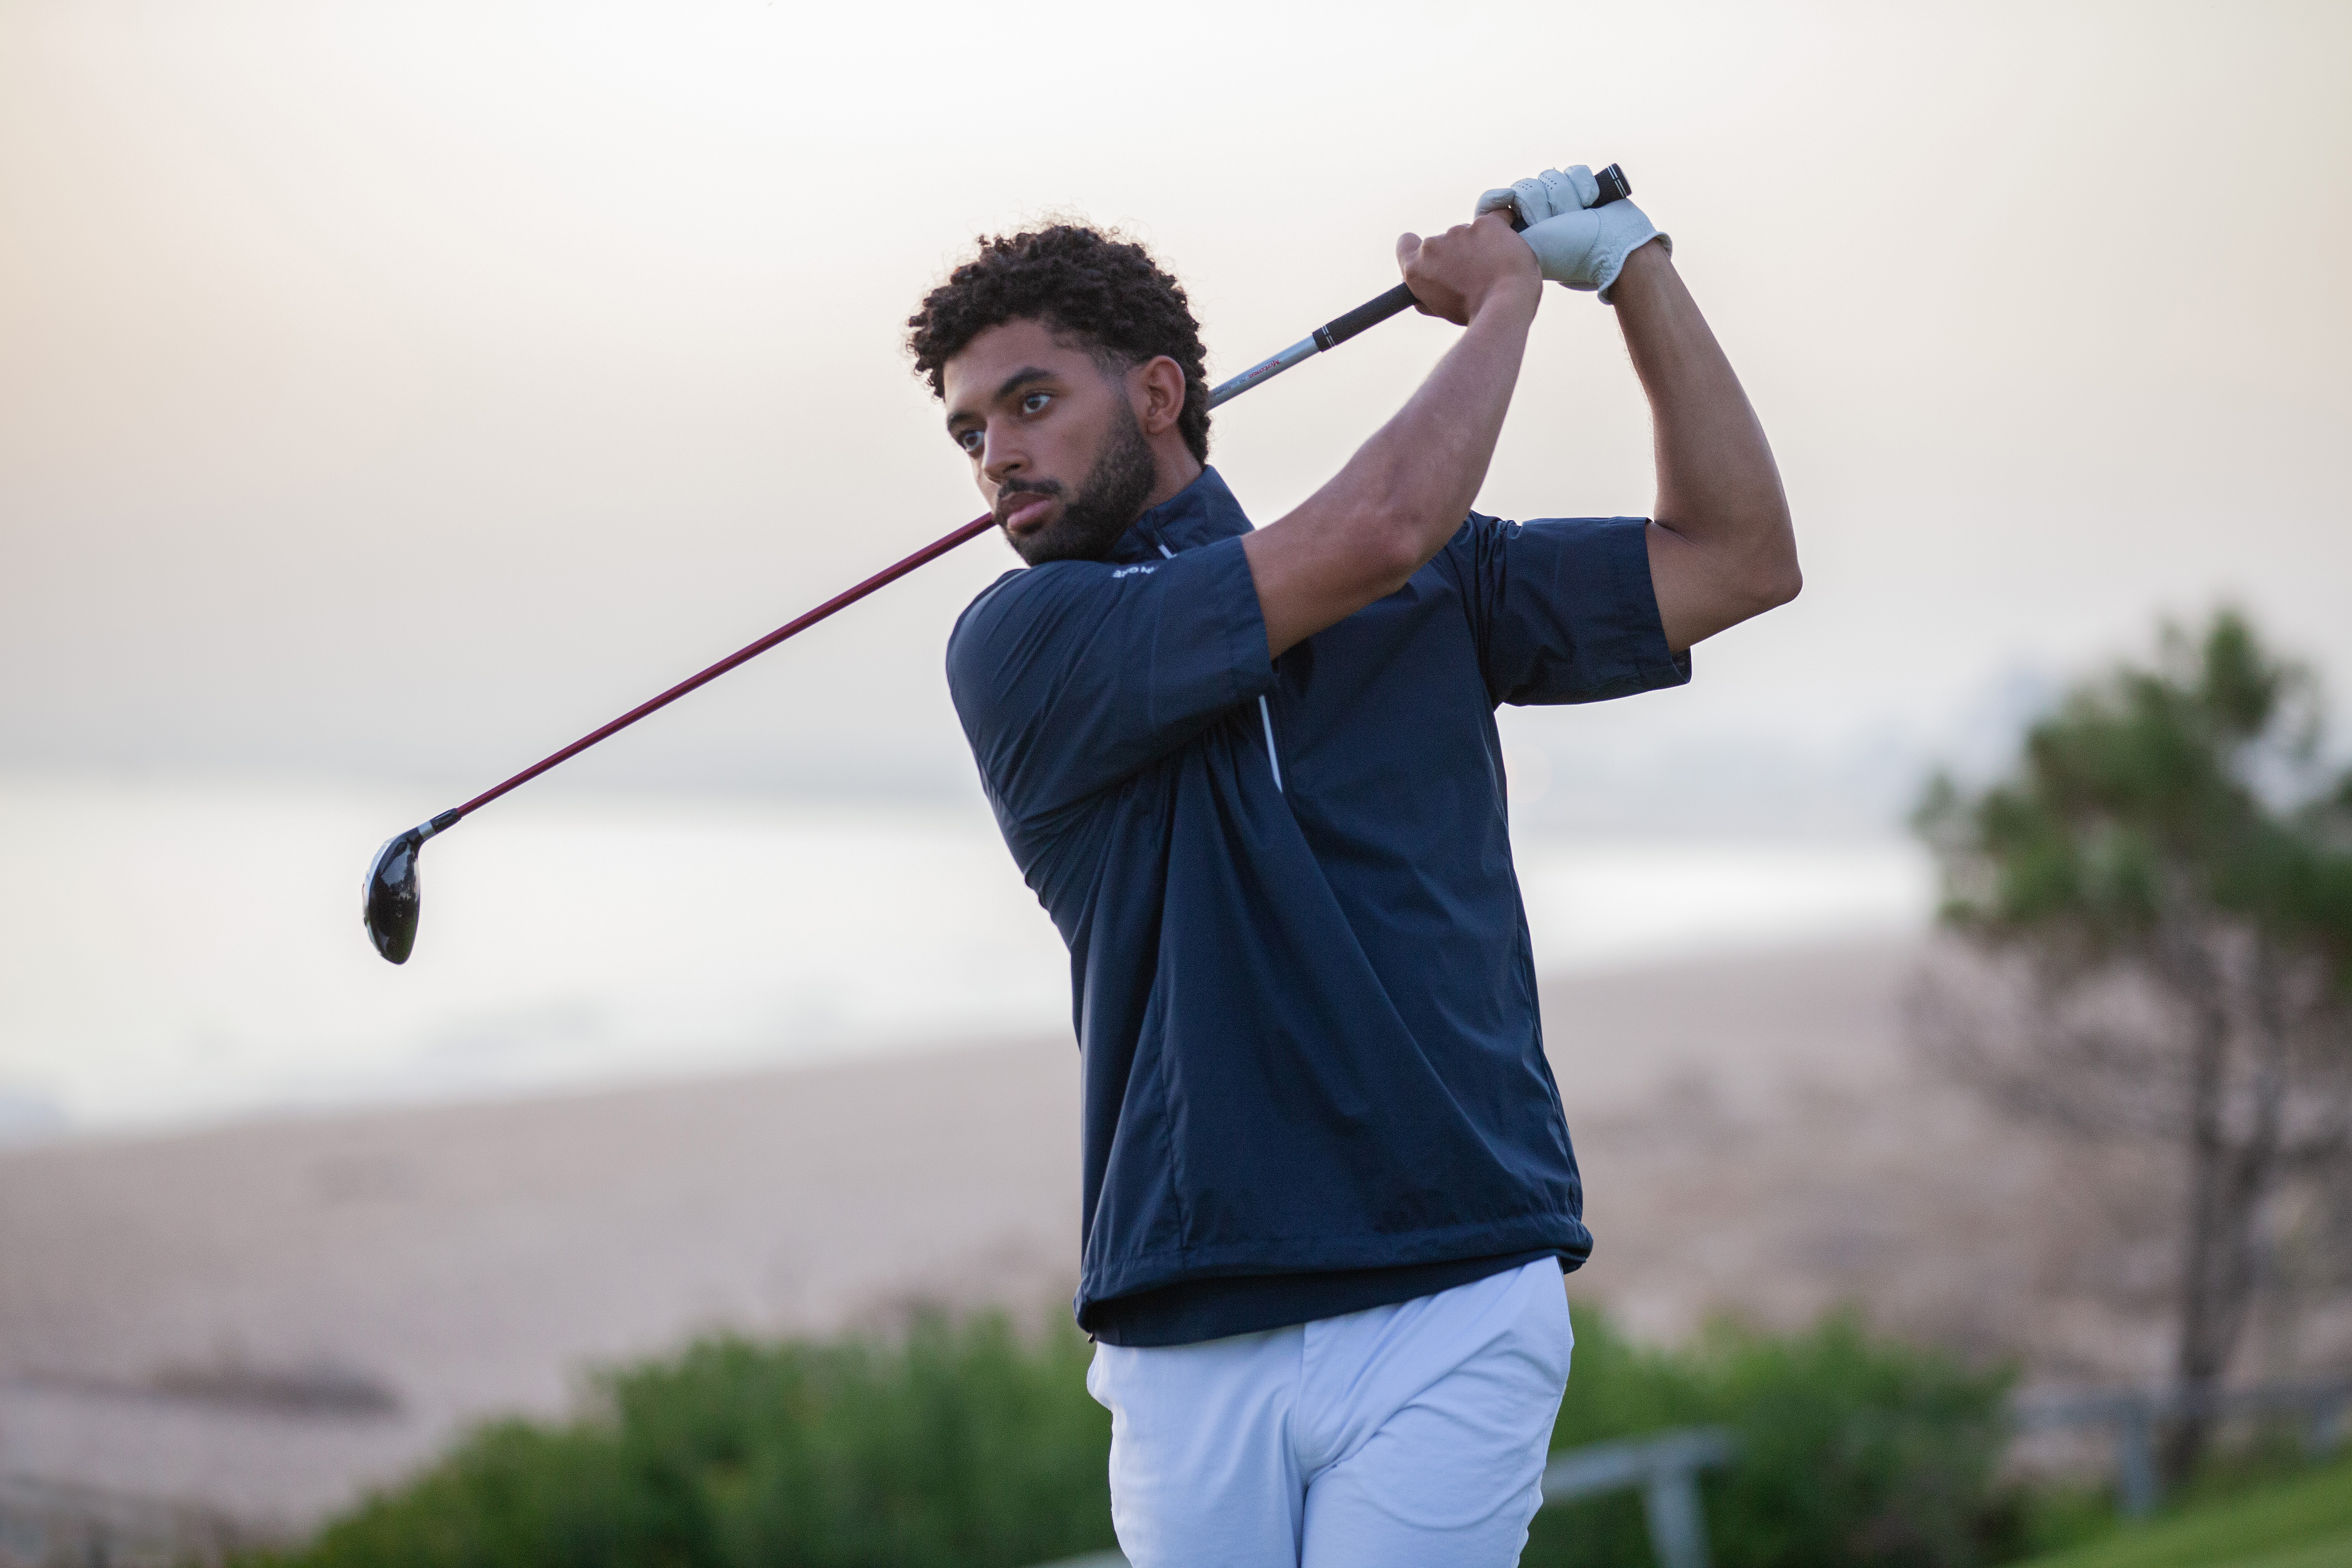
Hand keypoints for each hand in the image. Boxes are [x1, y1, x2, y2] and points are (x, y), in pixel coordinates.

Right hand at [1394, 210, 1540, 326]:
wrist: (1504, 305)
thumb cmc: (1474, 312)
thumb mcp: (1441, 310)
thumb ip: (1427, 295)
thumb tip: (1420, 298)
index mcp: (1416, 268)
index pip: (1405, 244)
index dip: (1418, 248)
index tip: (1434, 257)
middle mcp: (1433, 245)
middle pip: (1445, 241)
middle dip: (1458, 252)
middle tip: (1476, 273)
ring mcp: (1460, 231)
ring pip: (1470, 233)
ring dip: (1480, 244)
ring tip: (1495, 268)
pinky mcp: (1485, 223)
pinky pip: (1496, 218)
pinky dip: (1502, 231)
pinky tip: (1509, 248)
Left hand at [1476, 163, 1670, 301]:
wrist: (1615, 246)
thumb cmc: (1573, 252)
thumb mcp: (1529, 248)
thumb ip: (1505, 234)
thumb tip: (1494, 211)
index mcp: (1520, 235)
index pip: (1492, 207)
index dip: (1498, 199)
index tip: (1509, 199)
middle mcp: (1538, 217)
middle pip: (1524, 187)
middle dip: (1544, 203)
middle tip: (1559, 223)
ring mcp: (1561, 203)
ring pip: (1550, 176)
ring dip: (1567, 196)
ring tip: (1579, 216)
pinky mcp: (1582, 189)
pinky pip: (1574, 170)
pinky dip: (1584, 184)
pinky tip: (1591, 201)